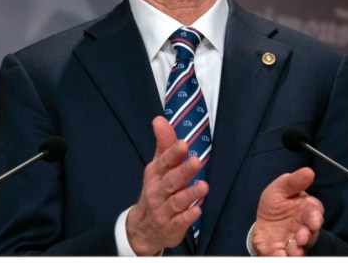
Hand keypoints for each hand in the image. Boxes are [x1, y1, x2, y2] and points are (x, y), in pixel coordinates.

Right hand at [126, 116, 208, 255]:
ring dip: (190, 194)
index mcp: (155, 174)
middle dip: (184, 171)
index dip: (173, 153)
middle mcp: (158, 191)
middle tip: (197, 161)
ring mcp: (164, 210)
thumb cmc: (156, 190)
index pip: (164, 162)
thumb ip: (164, 144)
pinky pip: (180, 221)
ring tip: (204, 186)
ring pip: (177, 201)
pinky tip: (198, 211)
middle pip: (171, 180)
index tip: (183, 144)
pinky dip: (188, 217)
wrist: (143, 228)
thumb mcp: (158, 167)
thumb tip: (159, 119)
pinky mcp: (172, 226)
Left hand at [251, 167, 323, 255]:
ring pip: (299, 248)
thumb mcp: (282, 186)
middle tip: (302, 237)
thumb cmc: (278, 200)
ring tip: (294, 252)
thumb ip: (295, 181)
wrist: (263, 218)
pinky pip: (282, 256)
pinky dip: (281, 256)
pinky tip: (278, 255)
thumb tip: (309, 172)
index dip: (315, 219)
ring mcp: (292, 241)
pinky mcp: (279, 250)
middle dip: (307, 237)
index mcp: (307, 210)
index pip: (315, 214)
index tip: (314, 222)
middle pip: (310, 234)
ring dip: (297, 251)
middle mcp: (303, 228)